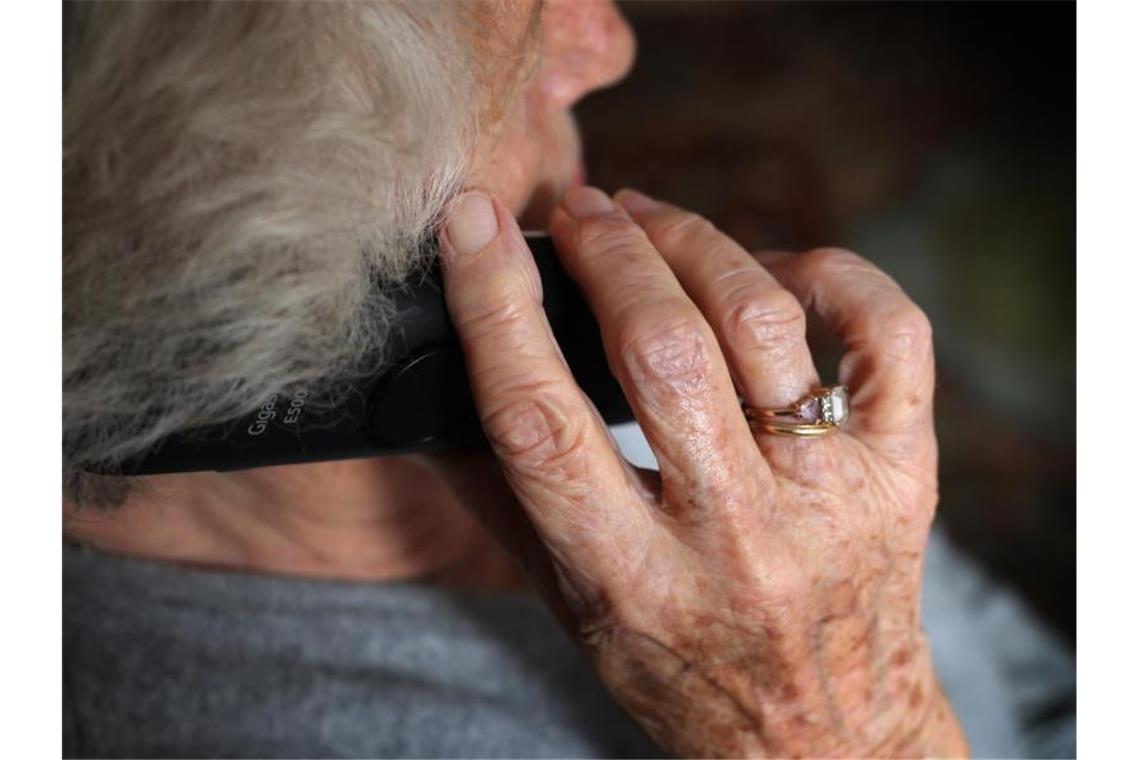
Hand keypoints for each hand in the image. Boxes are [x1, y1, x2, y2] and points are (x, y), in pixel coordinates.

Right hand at [428, 186, 967, 757]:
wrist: (825, 738)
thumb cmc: (684, 670)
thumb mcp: (572, 609)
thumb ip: (502, 505)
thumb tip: (425, 405)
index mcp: (631, 578)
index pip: (542, 420)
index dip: (496, 306)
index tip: (472, 224)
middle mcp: (735, 535)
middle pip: (661, 351)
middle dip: (607, 252)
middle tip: (579, 207)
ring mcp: (831, 497)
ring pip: (761, 321)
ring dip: (694, 242)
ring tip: (649, 220)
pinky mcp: (903, 469)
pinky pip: (887, 332)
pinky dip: (830, 272)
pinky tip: (778, 268)